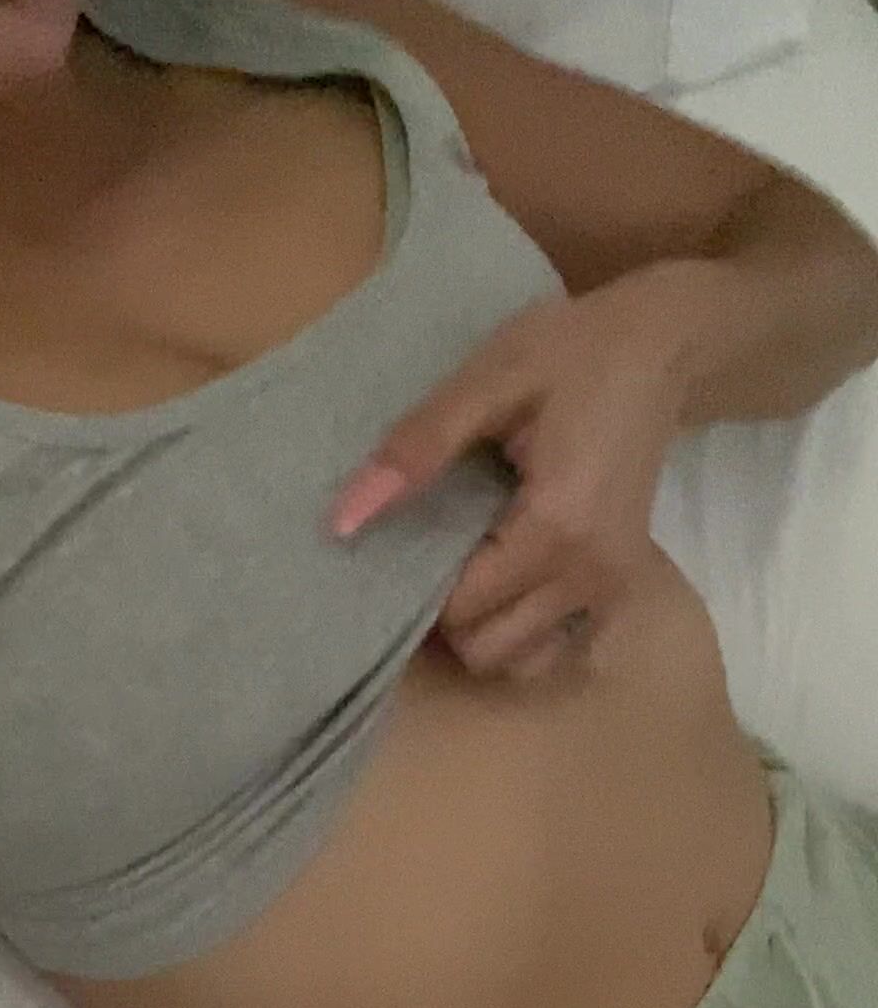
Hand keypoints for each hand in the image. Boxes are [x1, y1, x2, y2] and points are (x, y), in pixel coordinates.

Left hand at [328, 263, 695, 678]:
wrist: (663, 347)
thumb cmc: (571, 352)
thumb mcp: (487, 381)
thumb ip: (416, 450)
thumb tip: (342, 521)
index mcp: (556, 529)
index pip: (461, 607)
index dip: (415, 585)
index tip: (398, 539)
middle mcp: (591, 576)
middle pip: (486, 648)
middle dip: (445, 617)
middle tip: (427, 554)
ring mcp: (614, 589)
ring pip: (521, 660)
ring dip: (482, 628)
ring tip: (466, 567)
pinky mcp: (623, 587)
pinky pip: (559, 648)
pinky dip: (524, 632)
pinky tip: (507, 582)